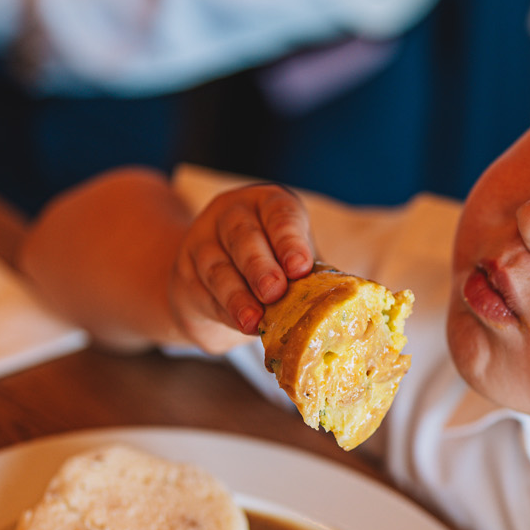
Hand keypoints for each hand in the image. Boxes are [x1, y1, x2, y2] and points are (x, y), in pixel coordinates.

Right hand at [170, 184, 315, 351]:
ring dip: (238, 296)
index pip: (279, 213)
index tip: (300, 267)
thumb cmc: (272, 268)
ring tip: (255, 320)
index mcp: (268, 204)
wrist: (216, 285)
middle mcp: (231, 214)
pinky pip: (203, 293)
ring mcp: (202, 241)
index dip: (289, 239)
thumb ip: (313, 274)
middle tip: (275, 291)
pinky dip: (224, 312)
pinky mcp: (184, 274)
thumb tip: (345, 302)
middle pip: (243, 237)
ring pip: (218, 267)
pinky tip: (241, 325)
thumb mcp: (294, 262)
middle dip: (260, 266)